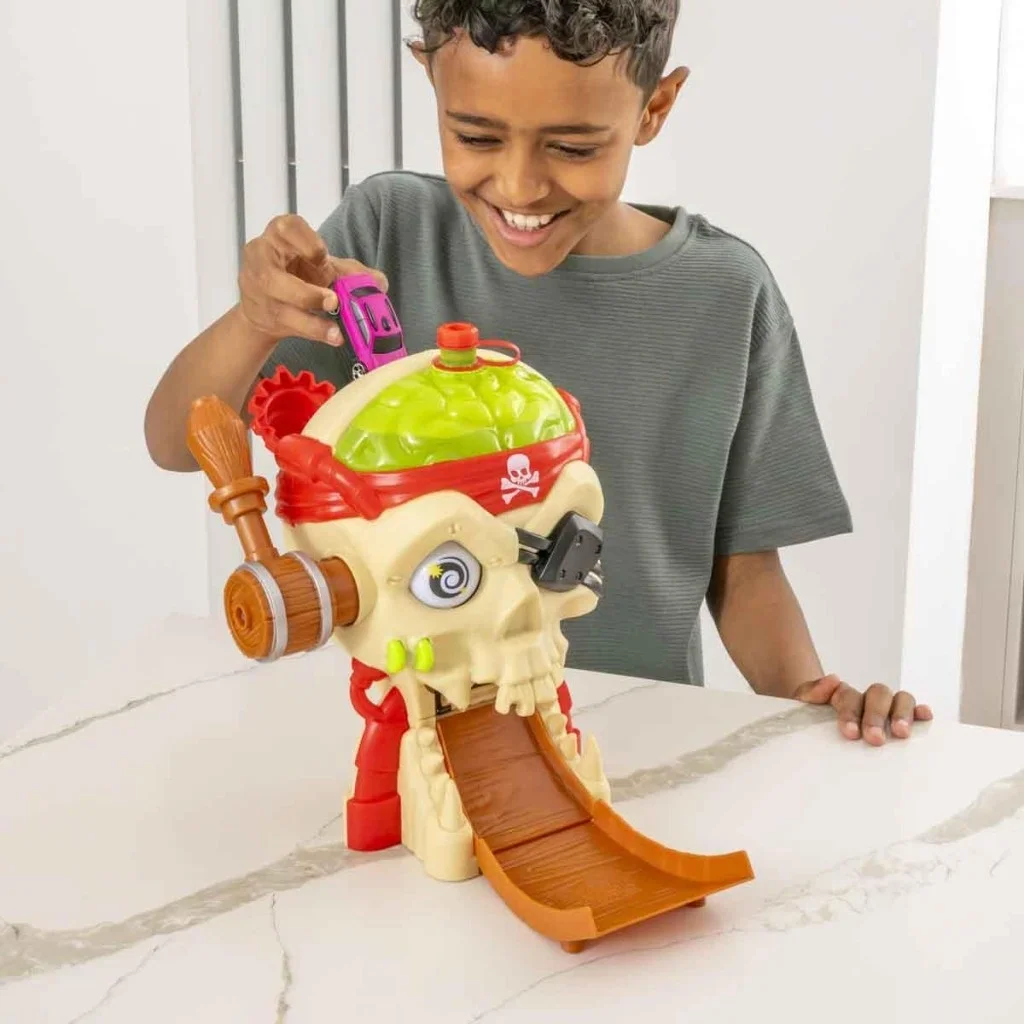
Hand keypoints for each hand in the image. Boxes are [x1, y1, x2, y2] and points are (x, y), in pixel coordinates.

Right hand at [237, 214, 387, 346]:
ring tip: (336, 331)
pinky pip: (289, 324)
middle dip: (306, 292)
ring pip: (280, 305)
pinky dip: (314, 332)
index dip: (304, 242)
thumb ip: (351, 272)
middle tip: (333, 301)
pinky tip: (332, 337)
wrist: (267, 304)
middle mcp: (262, 259)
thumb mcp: (324, 267)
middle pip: (273, 275)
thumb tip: (379, 282)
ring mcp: (257, 289)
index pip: (285, 228)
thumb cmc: (298, 274)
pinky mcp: (261, 314)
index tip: (323, 256)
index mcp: (279, 237)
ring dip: (311, 320)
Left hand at [792, 674, 932, 744]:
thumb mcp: (802, 706)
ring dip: (902, 713)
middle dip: (877, 716)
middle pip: (877, 694)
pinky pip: (914, 708)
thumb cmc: (811, 718)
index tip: (850, 733)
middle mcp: (866, 696)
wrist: (815, 725)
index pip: (848, 695)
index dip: (850, 713)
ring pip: (899, 698)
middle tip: (875, 739)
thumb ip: (810, 692)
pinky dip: (920, 710)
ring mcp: (886, 705)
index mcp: (841, 693)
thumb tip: (833, 679)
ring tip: (901, 733)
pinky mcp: (901, 717)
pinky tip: (925, 717)